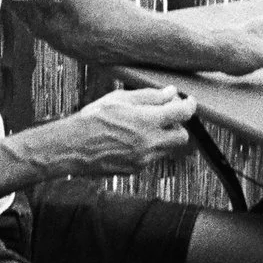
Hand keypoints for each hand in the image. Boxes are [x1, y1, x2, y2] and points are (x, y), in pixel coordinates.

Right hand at [20, 87, 194, 175]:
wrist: (73, 146)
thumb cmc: (92, 119)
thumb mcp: (119, 99)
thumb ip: (149, 96)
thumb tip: (170, 93)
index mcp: (147, 121)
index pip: (182, 113)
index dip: (189, 105)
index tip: (188, 102)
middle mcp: (150, 142)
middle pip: (182, 137)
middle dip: (179, 126)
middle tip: (166, 117)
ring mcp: (144, 159)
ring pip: (168, 149)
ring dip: (163, 137)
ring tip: (143, 128)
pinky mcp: (136, 169)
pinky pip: (152, 157)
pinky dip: (148, 148)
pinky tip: (129, 140)